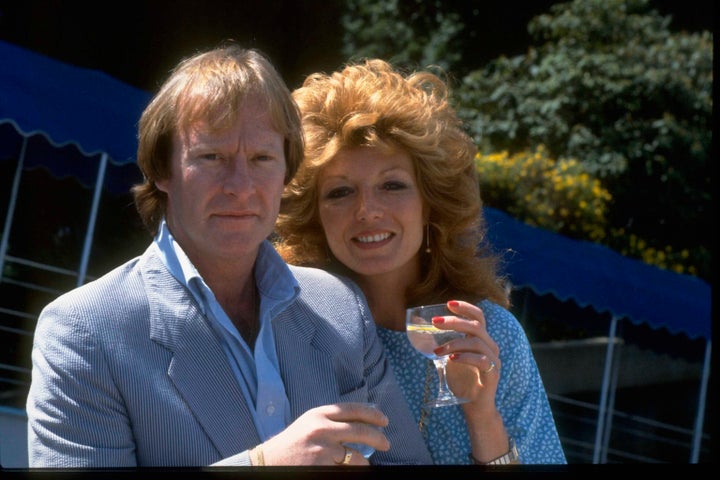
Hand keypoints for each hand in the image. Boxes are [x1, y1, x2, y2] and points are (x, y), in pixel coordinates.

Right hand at [258, 402, 389, 464]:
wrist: (267, 462)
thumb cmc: (291, 444)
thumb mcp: (309, 424)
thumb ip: (331, 420)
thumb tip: (360, 421)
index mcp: (319, 414)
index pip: (353, 409)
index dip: (372, 414)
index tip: (384, 420)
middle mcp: (322, 428)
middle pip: (361, 430)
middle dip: (378, 438)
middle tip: (386, 444)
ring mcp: (323, 448)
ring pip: (357, 456)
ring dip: (364, 462)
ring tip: (365, 465)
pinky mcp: (322, 466)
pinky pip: (347, 469)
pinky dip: (352, 470)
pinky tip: (350, 470)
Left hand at [430, 300, 500, 413]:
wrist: (475, 407)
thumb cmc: (462, 381)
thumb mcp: (450, 358)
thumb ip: (444, 345)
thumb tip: (423, 333)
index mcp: (481, 340)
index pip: (478, 317)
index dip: (465, 307)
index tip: (449, 303)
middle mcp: (490, 346)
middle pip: (476, 326)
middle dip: (454, 322)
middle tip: (435, 322)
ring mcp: (493, 359)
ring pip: (476, 342)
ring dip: (454, 343)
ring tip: (437, 351)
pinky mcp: (493, 373)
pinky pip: (481, 360)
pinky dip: (465, 357)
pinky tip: (451, 360)